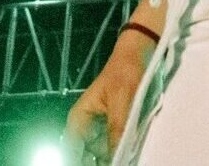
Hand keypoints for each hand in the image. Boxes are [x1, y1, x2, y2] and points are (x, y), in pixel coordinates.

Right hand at [63, 37, 150, 163]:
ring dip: (108, 158)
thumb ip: (116, 130)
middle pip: (84, 156)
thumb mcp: (121, 101)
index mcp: (78, 119)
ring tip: (123, 157)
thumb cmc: (124, 73)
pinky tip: (125, 153)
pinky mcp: (109, 126)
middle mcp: (83, 126)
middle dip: (98, 162)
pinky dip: (116, 151)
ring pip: (97, 154)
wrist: (136, 54)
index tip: (97, 165)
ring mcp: (96, 127)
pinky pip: (109, 146)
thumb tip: (116, 158)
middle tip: (117, 162)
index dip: (80, 163)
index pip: (71, 153)